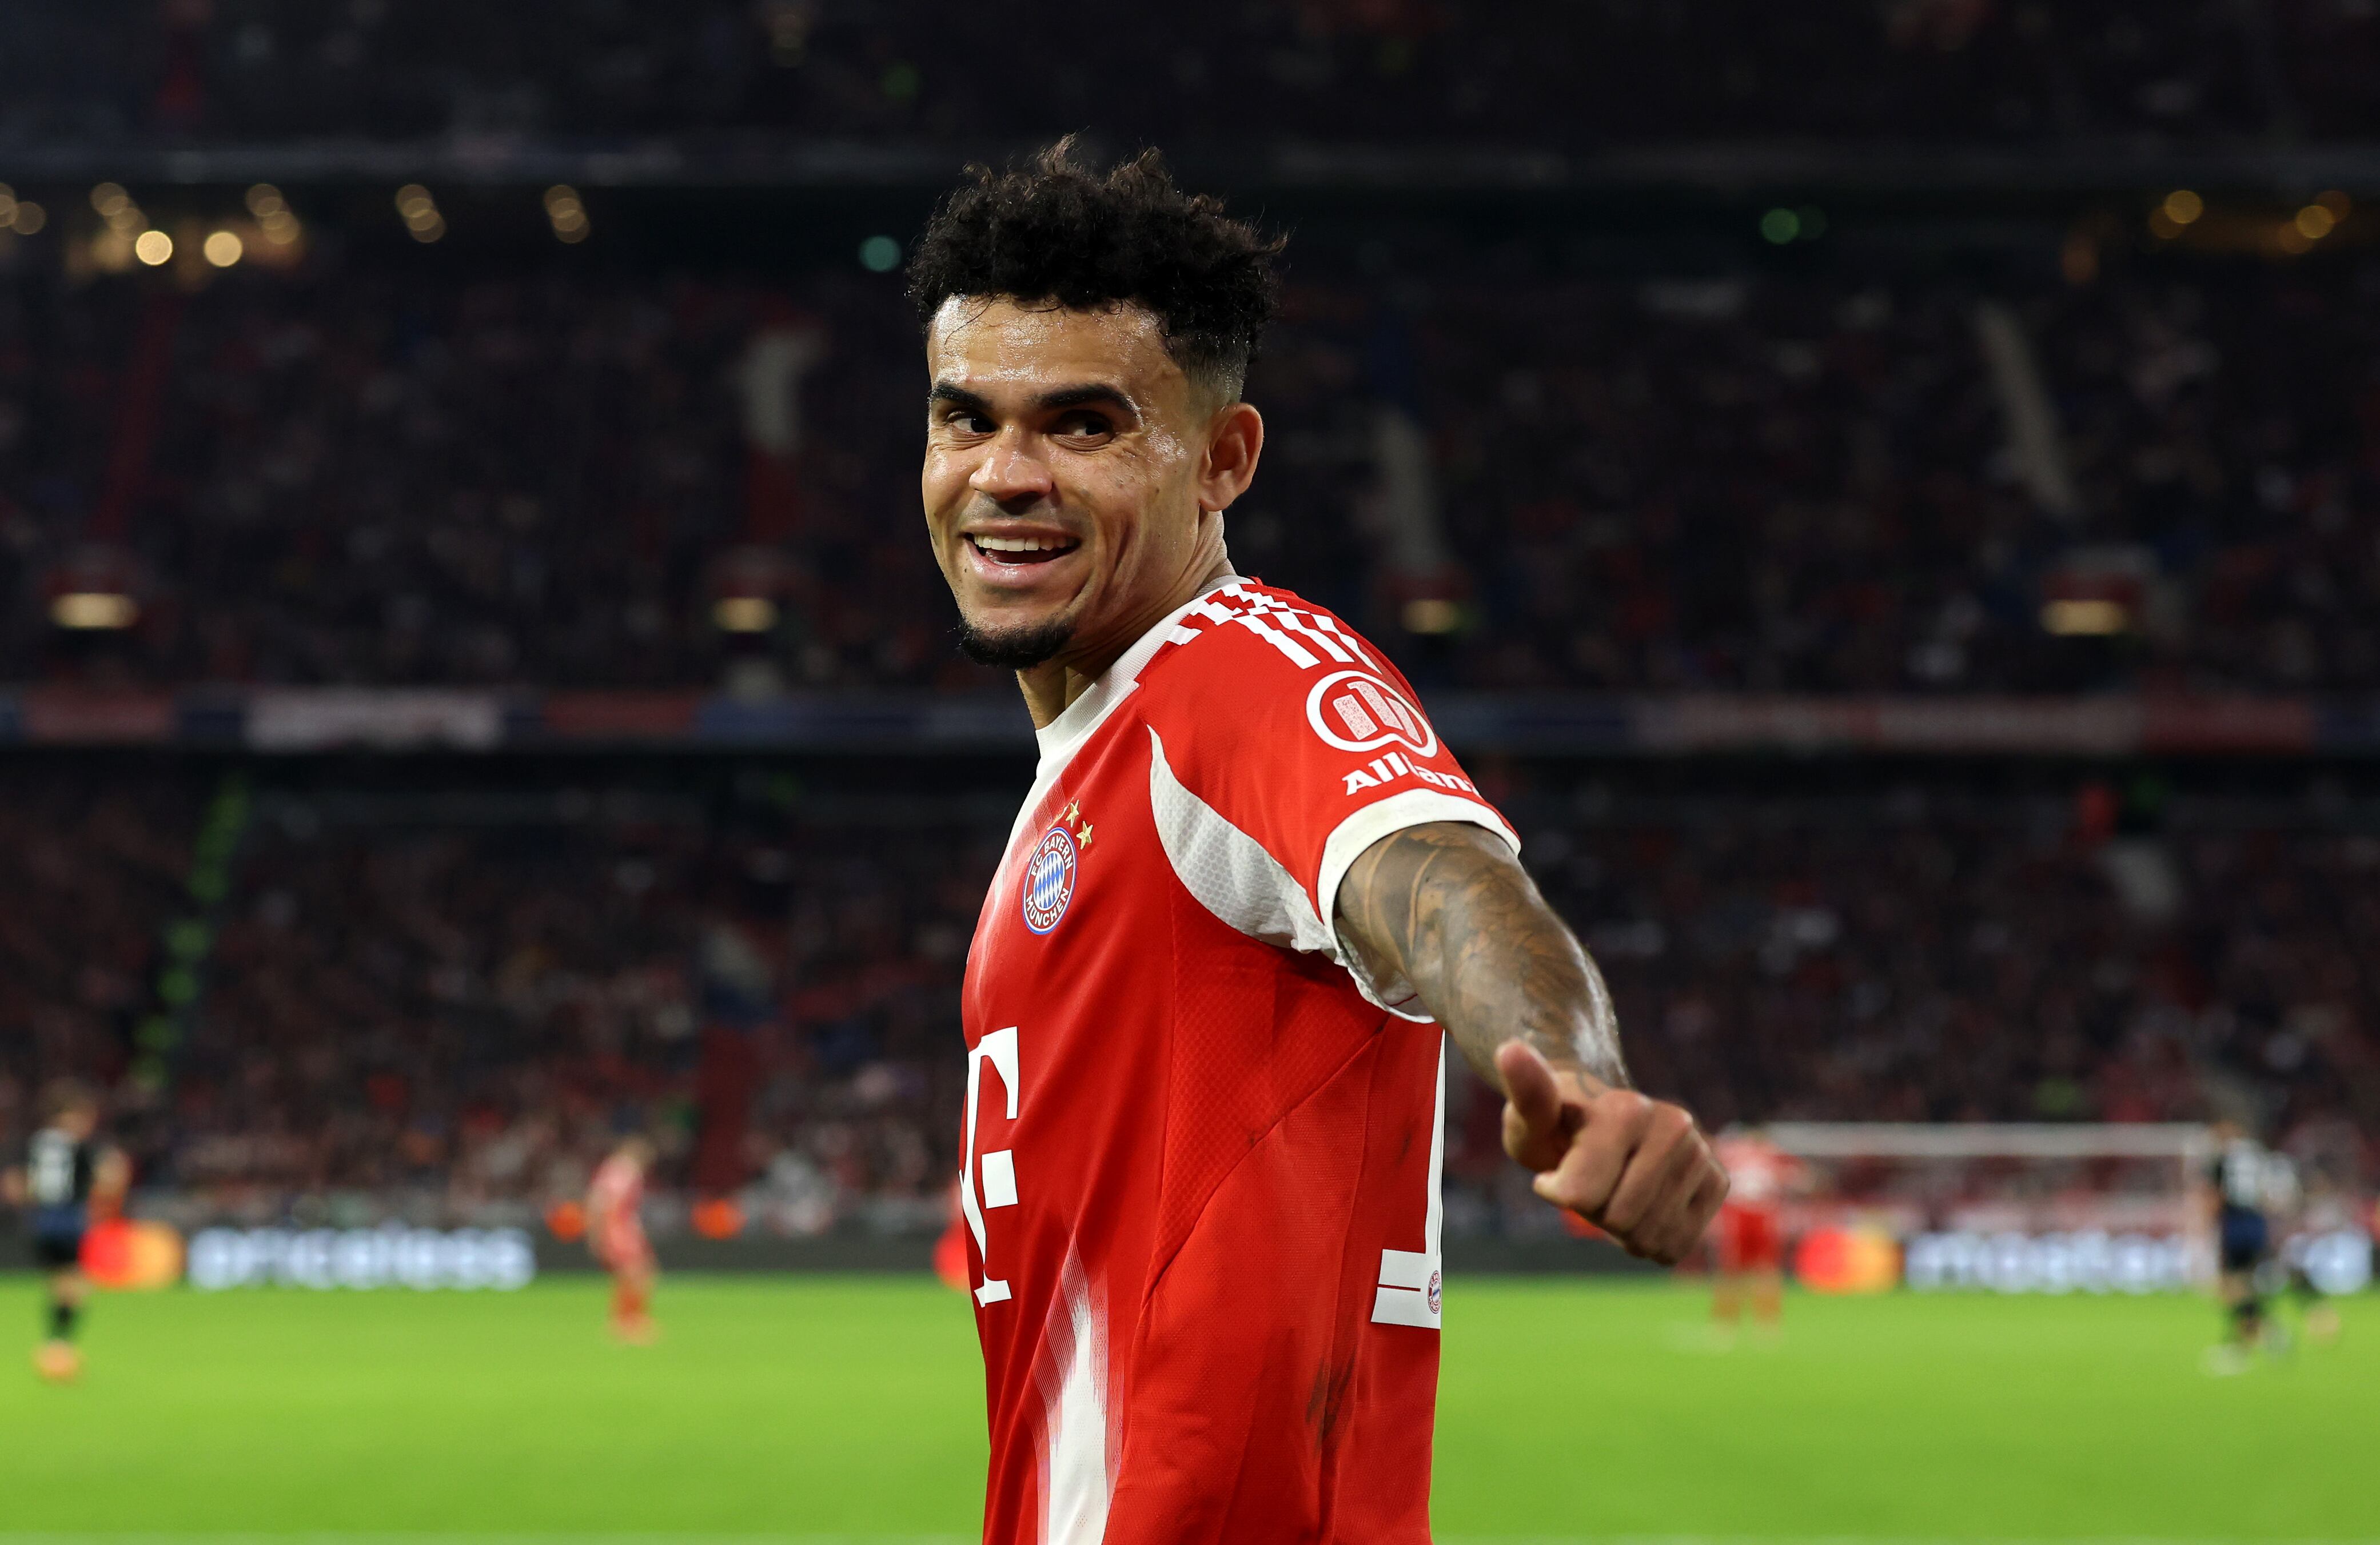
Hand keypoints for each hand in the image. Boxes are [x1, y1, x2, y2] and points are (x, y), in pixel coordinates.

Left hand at [1497, 1039, 1727, 1263]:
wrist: (1600, 1120)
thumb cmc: (1555, 1123)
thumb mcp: (1528, 1115)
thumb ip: (1525, 1093)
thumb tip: (1509, 1050)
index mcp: (1625, 1109)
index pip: (1581, 1196)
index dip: (1556, 1191)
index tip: (1554, 1166)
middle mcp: (1674, 1125)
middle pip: (1619, 1220)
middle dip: (1592, 1211)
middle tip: (1589, 1177)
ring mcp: (1701, 1152)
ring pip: (1650, 1238)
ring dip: (1621, 1230)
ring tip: (1614, 1189)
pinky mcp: (1717, 1180)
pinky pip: (1678, 1245)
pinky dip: (1650, 1241)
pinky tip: (1641, 1208)